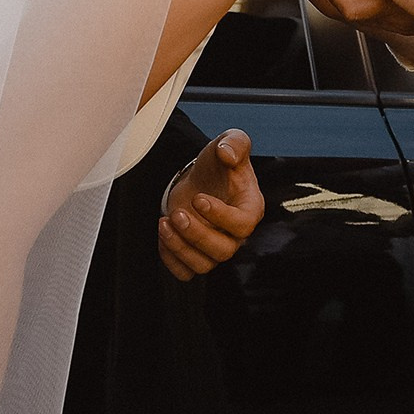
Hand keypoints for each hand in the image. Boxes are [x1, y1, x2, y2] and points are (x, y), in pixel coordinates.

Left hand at [158, 129, 263, 280]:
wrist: (202, 177)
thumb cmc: (221, 163)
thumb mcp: (231, 142)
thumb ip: (234, 142)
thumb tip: (227, 153)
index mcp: (250, 208)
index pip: (243, 225)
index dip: (221, 216)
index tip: (198, 199)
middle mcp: (235, 233)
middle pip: (223, 251)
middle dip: (196, 235)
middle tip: (177, 214)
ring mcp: (216, 246)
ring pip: (203, 265)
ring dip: (179, 248)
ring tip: (164, 223)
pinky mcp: (196, 254)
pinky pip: (185, 272)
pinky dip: (170, 259)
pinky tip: (163, 233)